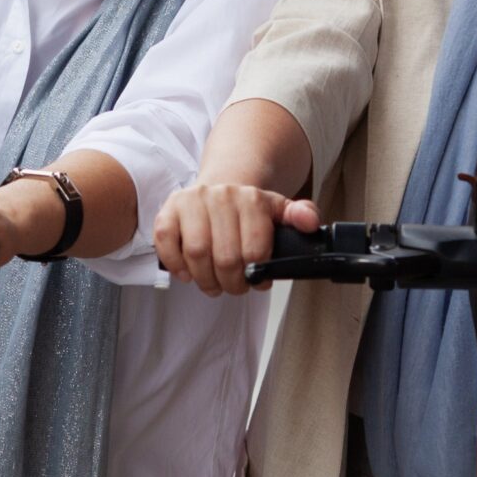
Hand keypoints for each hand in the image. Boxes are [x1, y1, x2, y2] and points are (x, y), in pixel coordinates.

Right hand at [153, 183, 318, 296]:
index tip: (257, 282)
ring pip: (196, 253)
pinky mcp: (168, 210)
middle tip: (234, 288)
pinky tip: (188, 273)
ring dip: (205, 280)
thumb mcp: (280, 211)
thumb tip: (310, 223)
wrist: (219, 188)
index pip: (255, 250)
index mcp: (252, 198)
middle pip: (225, 257)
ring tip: (213, 285)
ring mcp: (192, 201)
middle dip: (231, 283)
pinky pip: (166, 241)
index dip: (257, 275)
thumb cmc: (248, 211)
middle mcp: (220, 196)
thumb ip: (300, 216)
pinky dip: (176, 264)